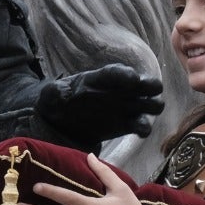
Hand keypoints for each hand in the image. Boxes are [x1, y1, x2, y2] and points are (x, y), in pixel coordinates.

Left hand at [36, 63, 164, 142]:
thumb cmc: (59, 100)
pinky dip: (144, 128)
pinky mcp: (126, 125)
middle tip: (147, 95)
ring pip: (152, 104)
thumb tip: (58, 91)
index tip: (133, 79)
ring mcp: (126, 107)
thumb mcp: (52, 93)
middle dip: (150, 88)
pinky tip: (139, 131)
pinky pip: (142, 126)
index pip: (117, 73)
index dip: (126, 74)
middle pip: (146, 84)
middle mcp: (120, 90)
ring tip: (144, 115)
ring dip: (151, 107)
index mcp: (102, 78)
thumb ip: (55, 91)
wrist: (63, 120)